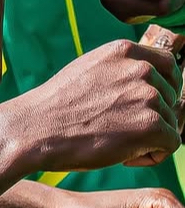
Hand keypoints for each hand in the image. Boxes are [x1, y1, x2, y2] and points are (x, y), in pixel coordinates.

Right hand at [16, 39, 181, 171]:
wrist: (36, 129)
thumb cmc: (57, 106)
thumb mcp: (89, 70)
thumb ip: (120, 69)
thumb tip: (148, 80)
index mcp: (124, 51)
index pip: (168, 64)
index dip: (164, 87)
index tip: (148, 105)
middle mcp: (140, 69)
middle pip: (171, 97)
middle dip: (154, 116)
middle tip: (121, 129)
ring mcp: (147, 96)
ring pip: (171, 122)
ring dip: (150, 138)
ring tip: (116, 143)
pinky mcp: (151, 125)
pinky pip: (172, 144)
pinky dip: (153, 155)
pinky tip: (125, 156)